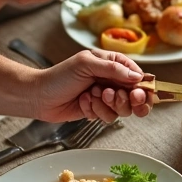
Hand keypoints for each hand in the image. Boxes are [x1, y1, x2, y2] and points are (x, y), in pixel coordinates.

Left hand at [31, 49, 152, 122]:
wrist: (39, 96)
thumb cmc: (59, 76)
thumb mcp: (86, 64)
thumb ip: (113, 69)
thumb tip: (137, 76)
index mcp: (113, 65)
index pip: (139, 77)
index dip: (142, 88)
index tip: (136, 93)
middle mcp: (112, 81)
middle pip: (136, 97)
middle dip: (125, 100)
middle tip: (111, 96)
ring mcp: (106, 97)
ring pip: (123, 110)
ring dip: (106, 105)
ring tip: (91, 95)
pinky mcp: (98, 111)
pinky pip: (108, 117)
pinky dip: (95, 111)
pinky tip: (83, 102)